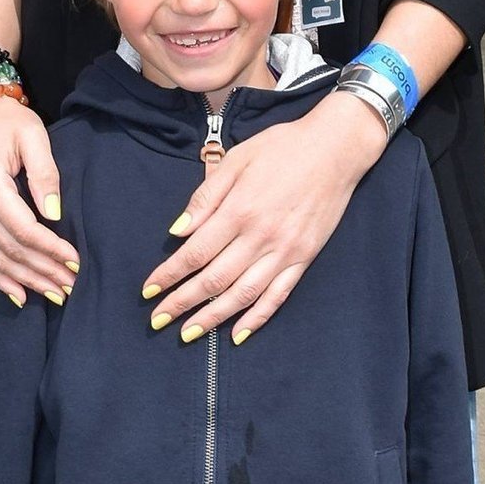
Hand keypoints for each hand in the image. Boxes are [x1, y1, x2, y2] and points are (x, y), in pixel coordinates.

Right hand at [0, 93, 77, 303]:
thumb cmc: (9, 123)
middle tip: (71, 287)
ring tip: (55, 294)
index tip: (75, 261)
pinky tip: (20, 296)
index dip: (50, 250)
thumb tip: (54, 213)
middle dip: (43, 272)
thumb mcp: (33, 137)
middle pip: (11, 250)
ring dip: (26, 281)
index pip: (24, 229)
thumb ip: (45, 173)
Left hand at [143, 90, 385, 340]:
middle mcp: (261, 237)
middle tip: (158, 321)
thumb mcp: (237, 160)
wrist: (336, 149)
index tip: (149, 291)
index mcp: (240, 210)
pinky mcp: (304, 258)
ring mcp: (285, 251)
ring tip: (189, 334)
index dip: (169, 274)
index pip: (195, 253)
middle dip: (182, 303)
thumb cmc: (282, 148)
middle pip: (214, 280)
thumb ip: (206, 197)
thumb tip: (177, 232)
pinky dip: (258, 318)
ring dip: (213, 317)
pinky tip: (238, 335)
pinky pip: (278, 295)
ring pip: (243, 294)